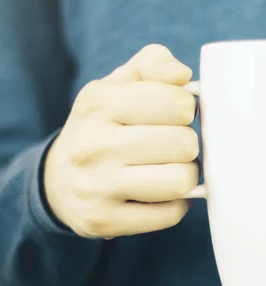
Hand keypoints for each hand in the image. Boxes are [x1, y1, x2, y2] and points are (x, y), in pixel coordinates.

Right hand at [44, 44, 198, 238]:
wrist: (58, 181)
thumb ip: (153, 64)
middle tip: (172, 146)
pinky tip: (159, 195)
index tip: (173, 115)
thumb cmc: (104, 126)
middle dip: (187, 145)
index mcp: (99, 102)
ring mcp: (95, 186)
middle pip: (184, 144)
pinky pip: (171, 214)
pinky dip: (175, 204)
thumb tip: (181, 75)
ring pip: (180, 181)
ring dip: (186, 176)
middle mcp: (92, 144)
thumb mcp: (118, 85)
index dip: (185, 110)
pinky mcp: (104, 221)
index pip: (179, 104)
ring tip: (170, 170)